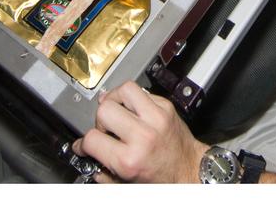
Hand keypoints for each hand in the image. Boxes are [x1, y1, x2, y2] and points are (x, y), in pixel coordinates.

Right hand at [72, 82, 207, 183]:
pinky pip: (142, 91)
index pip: (92, 139)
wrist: (191, 170)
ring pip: (124, 90)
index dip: (84, 143)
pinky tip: (134, 110)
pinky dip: (134, 99)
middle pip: (104, 110)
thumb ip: (103, 173)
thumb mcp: (128, 184)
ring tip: (118, 112)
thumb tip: (86, 155)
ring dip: (116, 99)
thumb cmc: (163, 178)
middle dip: (100, 120)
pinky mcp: (167, 107)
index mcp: (130, 160)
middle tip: (106, 129)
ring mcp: (156, 118)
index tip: (85, 144)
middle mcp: (143, 136)